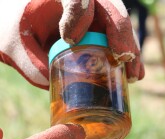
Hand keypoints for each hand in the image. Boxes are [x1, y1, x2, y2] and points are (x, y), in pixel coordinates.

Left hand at [0, 0, 144, 89]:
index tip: (69, 39)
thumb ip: (30, 62)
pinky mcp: (100, 28)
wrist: (22, 23)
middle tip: (123, 59)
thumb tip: (55, 84)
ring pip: (119, 24)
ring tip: (133, 75)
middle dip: (120, 35)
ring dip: (130, 49)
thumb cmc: (15, 27)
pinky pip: (118, 38)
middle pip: (110, 9)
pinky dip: (127, 55)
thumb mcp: (12, 42)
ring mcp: (94, 13)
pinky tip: (132, 74)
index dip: (78, 13)